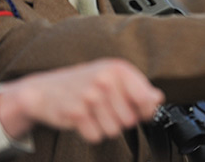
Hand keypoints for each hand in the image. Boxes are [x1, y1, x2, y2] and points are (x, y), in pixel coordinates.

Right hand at [0, 58, 163, 142]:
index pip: (146, 99)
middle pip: (130, 120)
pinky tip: (83, 119)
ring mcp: (90, 96)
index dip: (143, 110)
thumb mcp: (114, 78)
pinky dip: (91, 133)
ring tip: (94, 113)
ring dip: (105, 127)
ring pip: (114, 130)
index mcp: (119, 68)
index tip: (135, 108)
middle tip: (106, 109)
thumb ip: (139, 88)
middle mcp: (106, 80)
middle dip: (120, 120)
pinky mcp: (76, 112)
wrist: (46, 90)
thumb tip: (158, 99)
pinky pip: (96, 136)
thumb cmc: (86, 83)